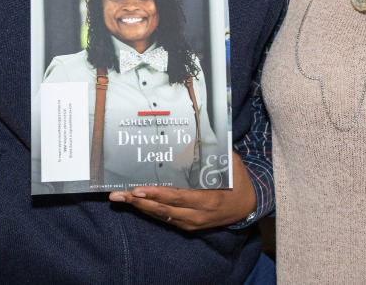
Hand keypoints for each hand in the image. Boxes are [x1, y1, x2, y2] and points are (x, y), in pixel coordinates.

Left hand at [109, 152, 256, 230]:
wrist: (247, 205)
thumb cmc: (237, 180)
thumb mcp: (229, 163)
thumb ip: (210, 154)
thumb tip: (188, 139)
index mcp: (208, 199)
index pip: (177, 197)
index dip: (156, 194)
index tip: (137, 189)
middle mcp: (198, 215)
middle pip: (163, 210)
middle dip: (138, 202)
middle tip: (117, 195)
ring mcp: (192, 223)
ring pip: (161, 216)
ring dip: (140, 207)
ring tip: (120, 198)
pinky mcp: (188, 226)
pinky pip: (165, 219)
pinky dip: (150, 210)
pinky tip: (136, 203)